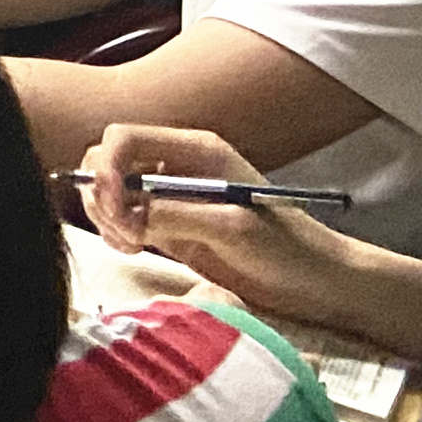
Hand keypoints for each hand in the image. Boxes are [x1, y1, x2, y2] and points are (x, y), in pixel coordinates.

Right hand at [77, 124, 388, 334]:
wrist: (318, 283)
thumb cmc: (288, 250)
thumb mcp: (231, 228)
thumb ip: (173, 214)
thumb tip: (124, 215)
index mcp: (196, 150)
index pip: (124, 138)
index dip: (107, 169)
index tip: (115, 210)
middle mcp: (177, 165)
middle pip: (108, 161)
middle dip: (103, 195)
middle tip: (123, 234)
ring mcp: (171, 196)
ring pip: (109, 191)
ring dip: (106, 217)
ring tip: (130, 245)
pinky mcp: (168, 225)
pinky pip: (121, 219)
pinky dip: (115, 233)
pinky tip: (134, 249)